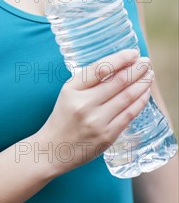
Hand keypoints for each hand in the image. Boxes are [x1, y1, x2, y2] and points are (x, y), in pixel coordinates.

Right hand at [36, 49, 152, 175]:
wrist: (53, 149)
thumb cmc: (63, 117)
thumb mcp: (68, 92)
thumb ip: (89, 81)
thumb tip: (118, 66)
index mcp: (72, 89)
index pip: (100, 68)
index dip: (120, 59)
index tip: (132, 53)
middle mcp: (84, 104)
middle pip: (117, 82)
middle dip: (135, 70)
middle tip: (145, 62)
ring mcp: (96, 121)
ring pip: (126, 97)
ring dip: (141, 84)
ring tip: (149, 75)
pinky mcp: (106, 136)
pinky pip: (128, 115)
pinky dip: (139, 102)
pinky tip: (144, 93)